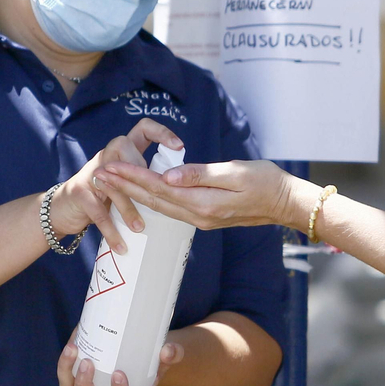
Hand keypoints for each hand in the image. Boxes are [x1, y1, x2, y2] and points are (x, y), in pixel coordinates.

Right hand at [47, 119, 184, 253]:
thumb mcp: (122, 182)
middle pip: (127, 152)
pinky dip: (111, 231)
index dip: (161, 133)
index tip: (179, 147)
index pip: (143, 129)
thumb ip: (145, 178)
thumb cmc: (100, 196)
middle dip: (140, 174)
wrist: (60, 210)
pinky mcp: (79, 193)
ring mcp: (91, 173)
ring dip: (128, 208)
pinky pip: (99, 212)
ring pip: (115, 184)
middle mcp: (106, 156)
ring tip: (139, 228)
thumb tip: (179, 187)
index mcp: (121, 151)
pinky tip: (121, 246)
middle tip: (154, 198)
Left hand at [57, 327, 185, 385]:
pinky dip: (65, 359)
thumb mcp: (164, 358)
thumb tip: (169, 350)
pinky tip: (73, 341)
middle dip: (85, 385)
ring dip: (67, 371)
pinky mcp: (78, 374)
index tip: (119, 374)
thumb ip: (171, 354)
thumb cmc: (152, 360)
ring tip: (73, 349)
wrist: (138, 352)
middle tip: (89, 363)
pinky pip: (66, 372)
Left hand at [94, 158, 303, 231]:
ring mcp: (201, 218)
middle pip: (153, 200)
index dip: (132, 177)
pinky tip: (141, 193)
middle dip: (124, 186)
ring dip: (134, 193)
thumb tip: (169, 176)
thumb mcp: (235, 172)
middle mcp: (198, 215)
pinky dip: (152, 199)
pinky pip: (171, 209)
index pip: (159, 189)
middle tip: (99, 173)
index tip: (110, 166)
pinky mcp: (206, 216)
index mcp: (203, 203)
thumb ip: (200, 174)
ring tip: (112, 182)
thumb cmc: (266, 181)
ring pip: (159, 206)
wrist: (285, 203)